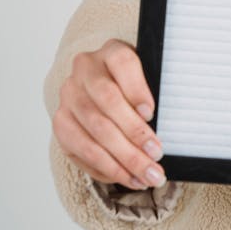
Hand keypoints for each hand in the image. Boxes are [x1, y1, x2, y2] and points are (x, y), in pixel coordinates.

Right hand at [53, 39, 165, 190]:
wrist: (103, 90)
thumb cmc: (135, 87)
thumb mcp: (149, 79)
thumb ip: (156, 92)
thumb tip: (169, 123)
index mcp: (111, 51)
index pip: (122, 64)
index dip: (137, 90)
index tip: (151, 114)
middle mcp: (85, 70)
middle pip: (108, 102)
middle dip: (134, 134)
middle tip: (156, 156)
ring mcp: (69, 96)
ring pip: (95, 130)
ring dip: (123, 158)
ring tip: (146, 176)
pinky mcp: (61, 123)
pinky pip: (81, 150)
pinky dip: (107, 168)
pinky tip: (128, 178)